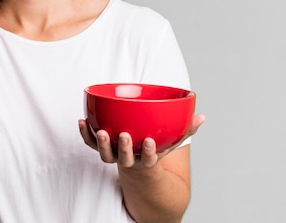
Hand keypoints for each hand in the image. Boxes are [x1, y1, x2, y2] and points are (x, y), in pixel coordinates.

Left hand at [78, 113, 204, 168]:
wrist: (137, 169)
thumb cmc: (155, 150)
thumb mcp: (172, 142)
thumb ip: (187, 129)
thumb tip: (202, 116)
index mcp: (146, 160)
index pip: (149, 160)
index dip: (149, 153)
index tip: (150, 142)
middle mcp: (129, 161)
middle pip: (124, 159)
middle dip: (124, 148)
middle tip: (124, 136)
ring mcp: (114, 156)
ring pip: (105, 155)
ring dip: (101, 144)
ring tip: (101, 131)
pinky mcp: (102, 149)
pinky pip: (90, 144)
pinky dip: (85, 134)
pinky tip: (82, 121)